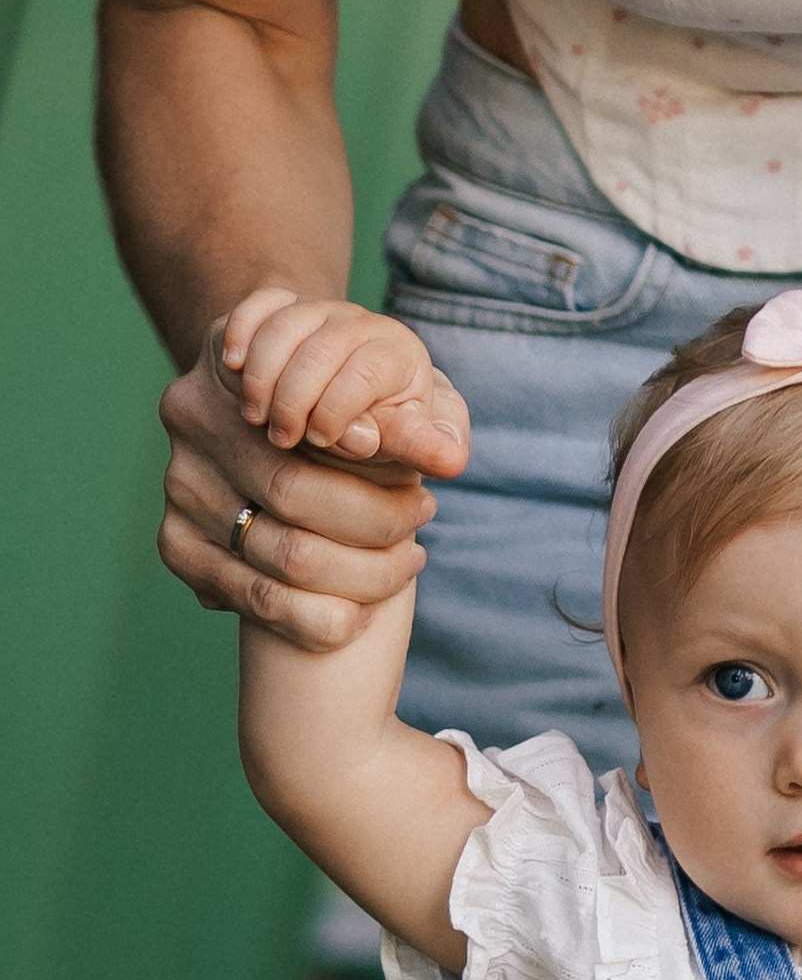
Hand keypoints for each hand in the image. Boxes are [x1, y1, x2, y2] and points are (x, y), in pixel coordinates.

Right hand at [157, 308, 469, 651]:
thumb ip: (404, 419)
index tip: (425, 494)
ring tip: (408, 562)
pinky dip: (315, 620)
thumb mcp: (370, 380)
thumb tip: (448, 459)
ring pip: (282, 556)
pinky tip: (359, 617)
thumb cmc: (333, 395)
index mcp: (230, 359)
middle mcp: (191, 416)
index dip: (374, 466)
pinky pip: (252, 600)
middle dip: (376, 523)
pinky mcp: (176, 543)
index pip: (310, 423)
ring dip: (361, 576)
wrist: (271, 413)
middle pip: (295, 493)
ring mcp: (178, 482)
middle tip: (424, 523)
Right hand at [221, 287, 463, 464]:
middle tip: (281, 439)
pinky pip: (260, 302)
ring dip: (262, 374)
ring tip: (256, 416)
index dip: (338, 409)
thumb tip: (449, 459)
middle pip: (320, 349)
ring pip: (285, 327)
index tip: (321, 441)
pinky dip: (241, 330)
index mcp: (401, 354)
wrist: (356, 400)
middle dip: (295, 398)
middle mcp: (363, 323)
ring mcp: (323, 310)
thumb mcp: (403, 443)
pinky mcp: (286, 305)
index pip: (365, 372)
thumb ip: (416, 446)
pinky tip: (231, 364)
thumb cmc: (382, 430)